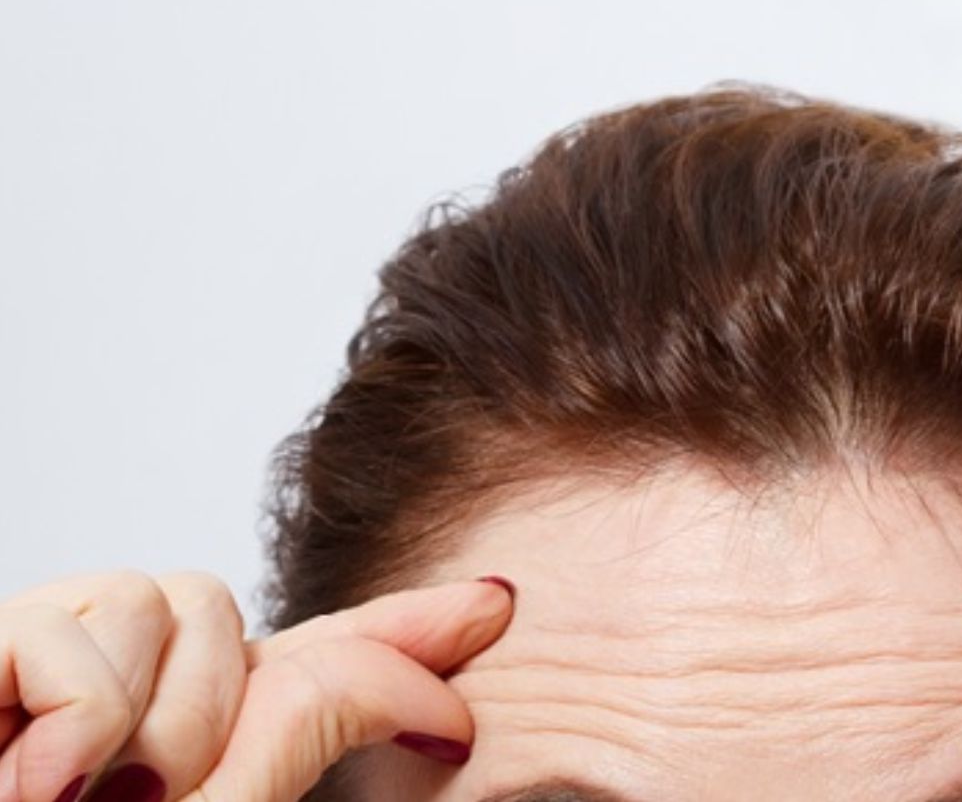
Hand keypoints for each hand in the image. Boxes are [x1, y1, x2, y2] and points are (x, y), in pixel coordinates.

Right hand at [0, 570, 514, 801]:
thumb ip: (285, 743)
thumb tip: (411, 682)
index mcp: (159, 765)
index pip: (297, 667)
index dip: (394, 631)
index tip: (495, 607)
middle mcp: (92, 716)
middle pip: (226, 609)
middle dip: (231, 695)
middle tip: (149, 799)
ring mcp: (20, 682)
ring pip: (172, 599)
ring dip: (159, 715)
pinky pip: (73, 626)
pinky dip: (79, 712)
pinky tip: (34, 784)